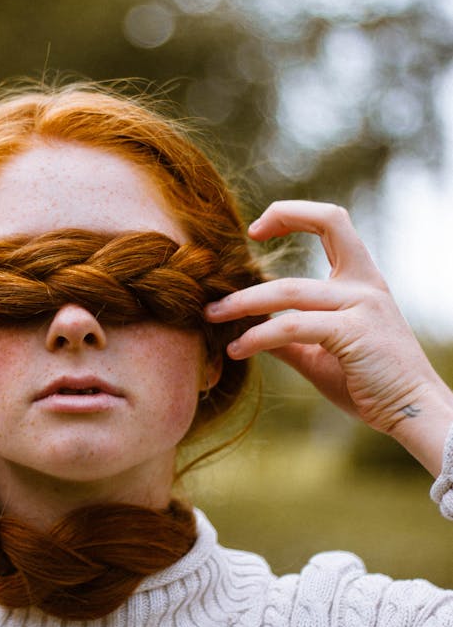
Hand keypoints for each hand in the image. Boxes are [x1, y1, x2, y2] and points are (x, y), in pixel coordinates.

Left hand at [205, 200, 452, 473]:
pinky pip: (292, 326)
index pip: (332, 220)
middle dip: (268, 240)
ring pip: (289, 291)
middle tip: (216, 289)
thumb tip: (248, 328)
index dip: (292, 213)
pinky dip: (258, 337)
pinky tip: (237, 350)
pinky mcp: (353, 332)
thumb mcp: (320, 353)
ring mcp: (362, 304)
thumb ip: (287, 336)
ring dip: (243, 304)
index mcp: (361, 279)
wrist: (413, 413)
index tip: (256, 230)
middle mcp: (365, 283)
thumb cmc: (369, 384)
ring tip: (213, 317)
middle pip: (313, 238)